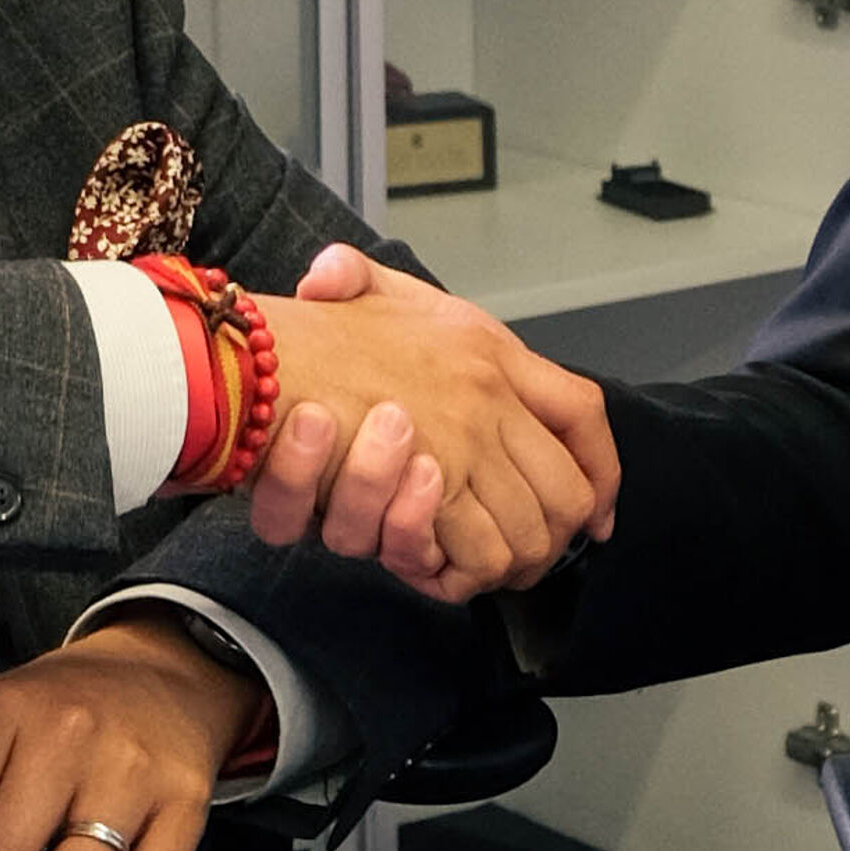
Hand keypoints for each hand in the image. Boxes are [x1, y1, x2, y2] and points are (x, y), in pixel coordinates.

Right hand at [243, 250, 620, 598]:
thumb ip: (354, 280)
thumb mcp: (346, 290)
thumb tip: (331, 276)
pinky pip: (471, 556)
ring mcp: (463, 444)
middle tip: (515, 562)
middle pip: (566, 493)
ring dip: (500, 564)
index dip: (601, 469)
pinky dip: (455, 574)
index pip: (582, 411)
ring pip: (523, 536)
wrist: (248, 363)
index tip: (598, 513)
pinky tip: (429, 566)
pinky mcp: (427, 492)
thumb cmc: (296, 339)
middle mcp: (489, 396)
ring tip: (457, 561)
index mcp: (486, 349)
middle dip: (548, 543)